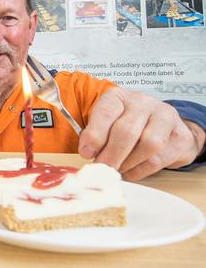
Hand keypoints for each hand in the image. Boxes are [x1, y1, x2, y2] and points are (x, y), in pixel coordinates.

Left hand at [78, 87, 202, 180]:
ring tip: (117, 169)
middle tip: (102, 168)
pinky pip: (158, 159)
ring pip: (147, 145)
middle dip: (111, 154)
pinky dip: (140, 170)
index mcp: (118, 97)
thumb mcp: (106, 123)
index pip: (106, 113)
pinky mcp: (180, 136)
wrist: (164, 127)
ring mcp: (165, 117)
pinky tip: (130, 171)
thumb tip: (88, 154)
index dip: (95, 135)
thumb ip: (95, 135)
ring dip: (128, 163)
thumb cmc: (127, 125)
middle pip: (126, 131)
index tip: (86, 153)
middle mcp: (142, 102)